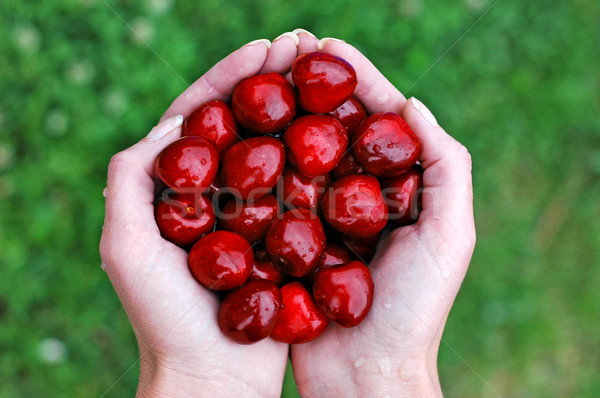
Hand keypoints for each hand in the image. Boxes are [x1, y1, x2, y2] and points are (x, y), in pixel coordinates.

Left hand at [99, 32, 312, 396]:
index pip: (201, 117)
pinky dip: (318, 158)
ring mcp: (251, 211)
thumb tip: (171, 124)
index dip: (229, 79)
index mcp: (175, 188)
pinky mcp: (282, 234)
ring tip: (328, 76)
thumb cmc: (164, 319)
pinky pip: (301, 187)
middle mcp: (214, 193)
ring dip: (299, 112)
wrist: (212, 376)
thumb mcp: (125, 245)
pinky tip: (342, 133)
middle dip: (271, 85)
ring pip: (276, 149)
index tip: (263, 49)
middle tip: (304, 48)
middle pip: (244, 125)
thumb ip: (131, 178)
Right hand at [290, 39, 475, 396]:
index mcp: (398, 188)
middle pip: (334, 129)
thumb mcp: (451, 236)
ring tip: (258, 78)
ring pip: (299, 153)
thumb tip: (412, 103)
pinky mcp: (287, 239)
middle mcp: (357, 196)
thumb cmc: (414, 310)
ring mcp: (319, 215)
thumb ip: (447, 167)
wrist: (366, 374)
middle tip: (286, 49)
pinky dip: (257, 162)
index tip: (328, 46)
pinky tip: (236, 134)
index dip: (357, 79)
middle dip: (312, 88)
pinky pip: (272, 191)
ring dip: (280, 115)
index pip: (379, 120)